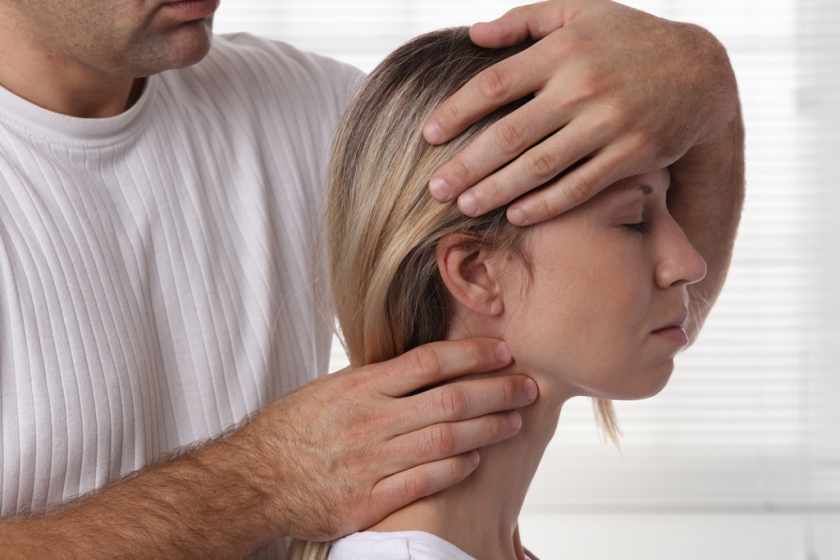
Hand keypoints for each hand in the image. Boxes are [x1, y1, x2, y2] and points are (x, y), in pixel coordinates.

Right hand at [241, 338, 537, 540]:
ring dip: (488, 429)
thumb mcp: (328, 390)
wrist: (252, 481)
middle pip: (450, 400)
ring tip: (515, 421)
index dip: (472, 355)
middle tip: (527, 385)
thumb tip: (421, 365)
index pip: (429, 362)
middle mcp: (370, 420)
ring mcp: (371, 462)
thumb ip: (375, 381)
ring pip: (446, 440)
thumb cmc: (291, 430)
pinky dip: (455, 468)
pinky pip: (425, 482)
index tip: (502, 351)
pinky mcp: (368, 501)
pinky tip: (476, 459)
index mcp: (360, 386)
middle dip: (496, 390)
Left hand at [422, 0, 738, 225]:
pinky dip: (545, 204)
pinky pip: (580, 186)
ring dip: (496, 191)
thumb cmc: (628, 40)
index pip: (495, 84)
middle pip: (510, 134)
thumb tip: (474, 34)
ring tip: (463, 206)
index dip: (457, 112)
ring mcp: (609, 124)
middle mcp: (583, 86)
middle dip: (466, 165)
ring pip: (540, 166)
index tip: (428, 135)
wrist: (701, 72)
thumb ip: (525, 20)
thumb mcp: (580, 13)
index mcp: (563, 50)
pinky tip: (515, 216)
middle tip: (433, 190)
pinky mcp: (632, 155)